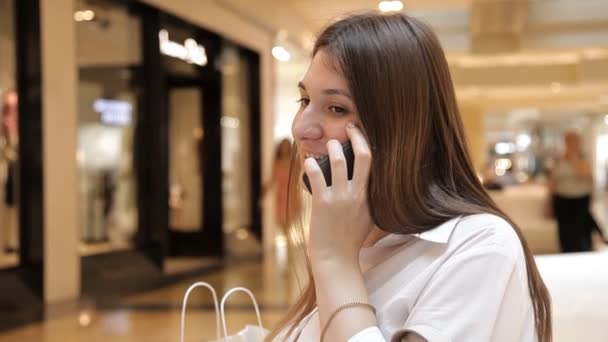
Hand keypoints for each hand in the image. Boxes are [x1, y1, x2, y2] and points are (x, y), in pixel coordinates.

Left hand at [304, 124, 373, 265]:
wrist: (336, 260)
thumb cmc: (350, 240)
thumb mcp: (369, 218)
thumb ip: (369, 199)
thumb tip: (366, 182)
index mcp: (371, 197)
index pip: (375, 163)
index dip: (368, 143)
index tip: (360, 132)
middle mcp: (358, 194)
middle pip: (364, 156)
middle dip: (356, 136)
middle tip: (348, 126)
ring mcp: (340, 198)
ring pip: (338, 161)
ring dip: (332, 147)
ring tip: (329, 144)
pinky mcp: (323, 204)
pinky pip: (316, 176)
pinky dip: (311, 164)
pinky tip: (308, 160)